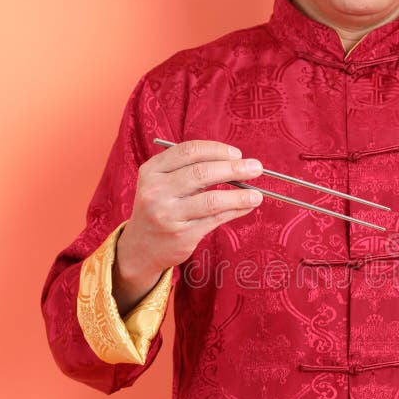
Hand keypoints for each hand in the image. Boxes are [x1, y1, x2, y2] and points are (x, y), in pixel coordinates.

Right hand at [112, 140, 263, 313]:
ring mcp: (168, 215)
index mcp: (151, 171)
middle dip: (234, 169)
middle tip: (256, 168)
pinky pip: (216, 219)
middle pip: (202, 173)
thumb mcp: (162, 183)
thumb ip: (190, 171)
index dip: (217, 150)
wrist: (140, 248)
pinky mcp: (182, 235)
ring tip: (257, 194)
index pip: (188, 151)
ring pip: (212, 200)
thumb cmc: (160, 208)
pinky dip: (235, 210)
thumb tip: (235, 163)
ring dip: (240, 195)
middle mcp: (156, 191)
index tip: (237, 154)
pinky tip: (246, 206)